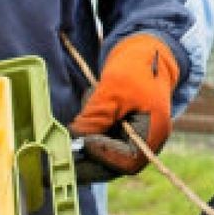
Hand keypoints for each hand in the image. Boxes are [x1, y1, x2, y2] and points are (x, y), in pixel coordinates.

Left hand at [68, 33, 178, 181]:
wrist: (145, 51)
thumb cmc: (136, 67)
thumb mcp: (115, 88)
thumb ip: (97, 115)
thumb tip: (76, 136)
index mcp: (153, 133)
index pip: (128, 161)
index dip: (104, 155)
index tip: (82, 143)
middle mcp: (145, 141)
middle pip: (115, 163)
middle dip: (88, 159)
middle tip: (60, 158)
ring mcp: (133, 136)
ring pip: (105, 151)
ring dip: (86, 144)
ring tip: (73, 127)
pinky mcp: (121, 128)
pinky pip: (102, 138)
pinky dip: (89, 130)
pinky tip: (81, 114)